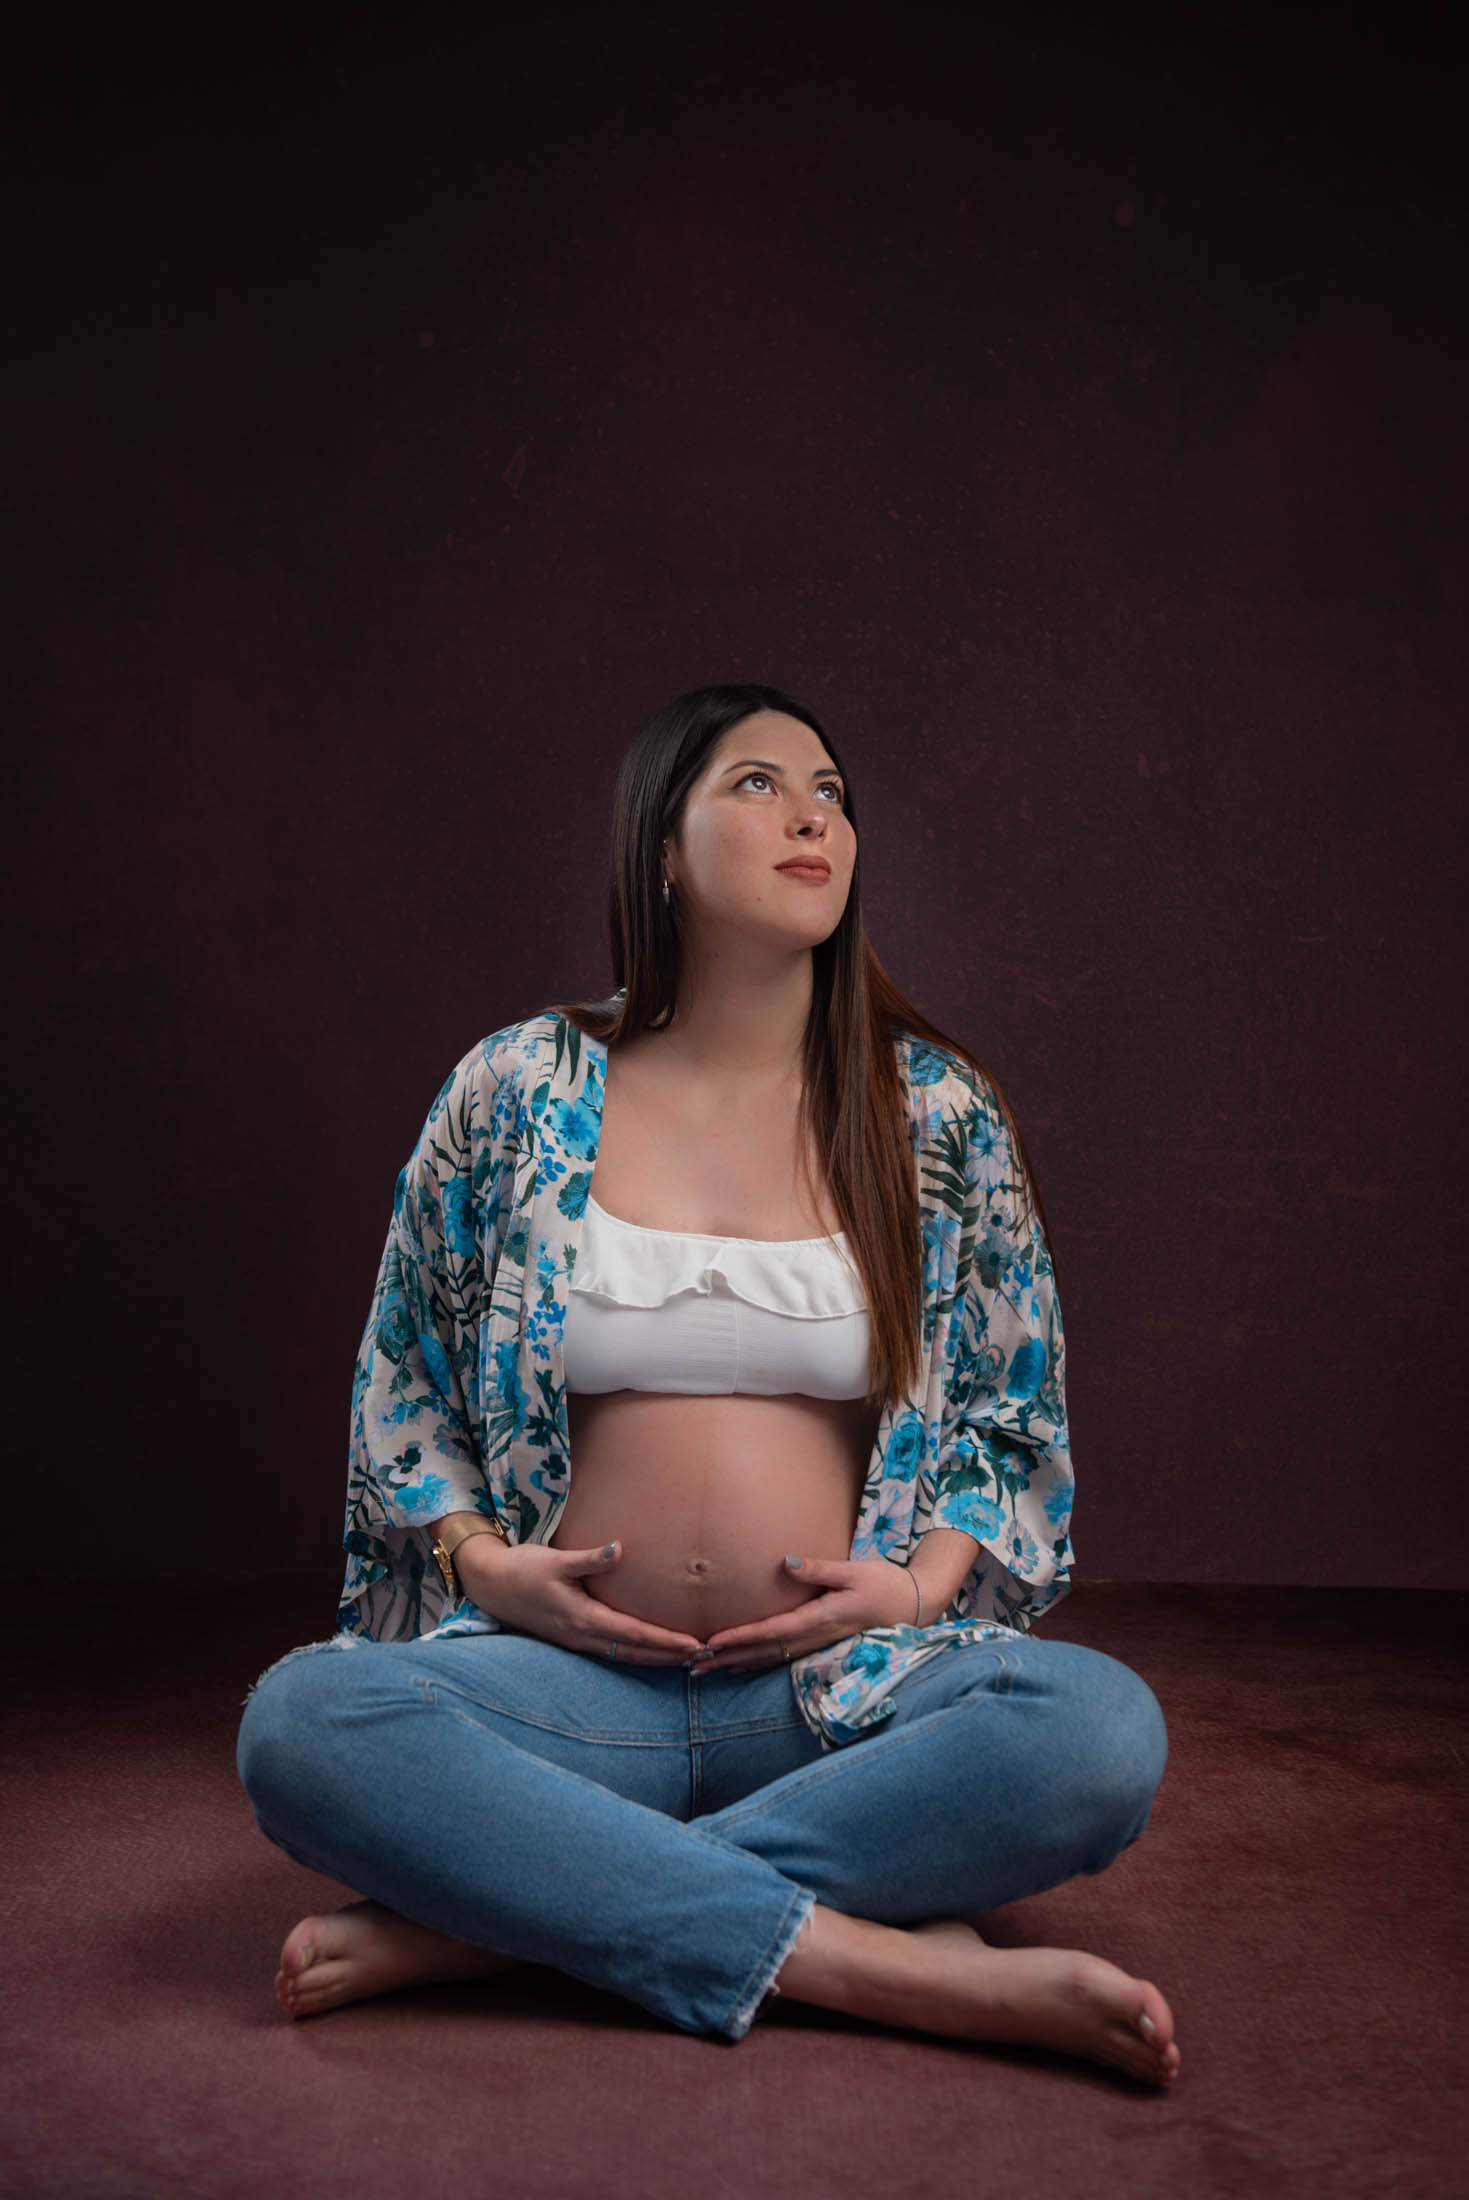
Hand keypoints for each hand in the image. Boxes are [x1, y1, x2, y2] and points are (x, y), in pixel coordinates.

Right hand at [453, 1536, 706, 1665]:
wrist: (490, 1585)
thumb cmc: (523, 1569)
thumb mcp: (555, 1560)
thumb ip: (590, 1558)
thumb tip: (619, 1549)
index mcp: (583, 1619)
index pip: (635, 1635)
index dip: (667, 1642)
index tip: (696, 1645)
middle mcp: (583, 1636)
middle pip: (636, 1653)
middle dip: (671, 1657)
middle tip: (708, 1657)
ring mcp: (577, 1641)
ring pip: (625, 1656)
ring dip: (657, 1659)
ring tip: (689, 1659)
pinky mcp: (573, 1637)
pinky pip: (613, 1652)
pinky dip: (637, 1654)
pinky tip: (651, 1652)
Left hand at [691, 1554, 918, 1673]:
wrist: (914, 1604)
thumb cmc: (885, 1583)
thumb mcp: (854, 1571)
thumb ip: (819, 1569)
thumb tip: (785, 1563)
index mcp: (820, 1618)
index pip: (771, 1631)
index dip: (740, 1637)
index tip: (711, 1642)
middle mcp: (815, 1636)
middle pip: (763, 1651)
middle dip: (727, 1658)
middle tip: (692, 1665)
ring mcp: (819, 1643)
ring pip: (771, 1658)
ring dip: (737, 1663)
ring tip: (706, 1669)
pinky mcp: (822, 1642)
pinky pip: (784, 1657)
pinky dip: (758, 1662)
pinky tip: (741, 1666)